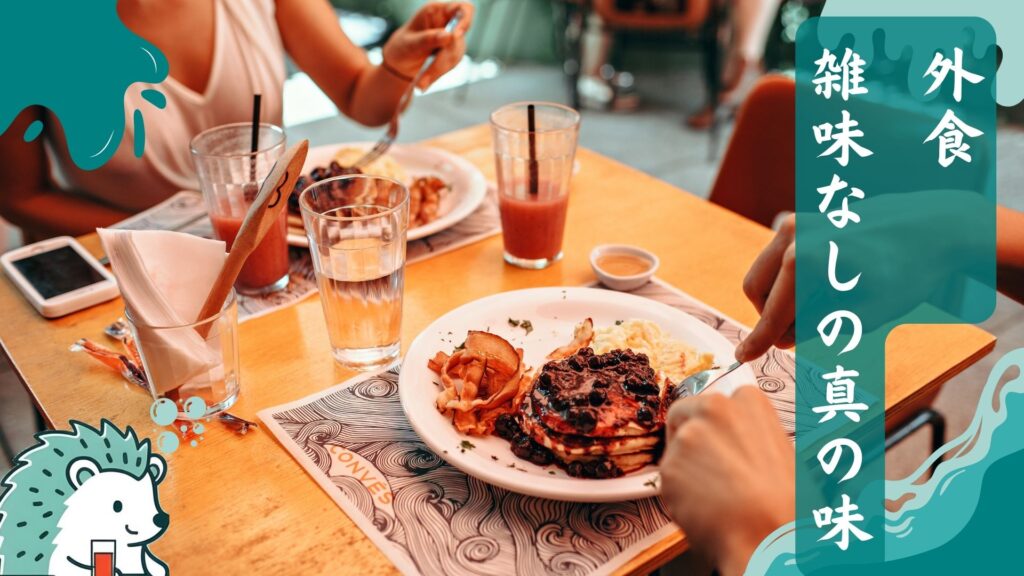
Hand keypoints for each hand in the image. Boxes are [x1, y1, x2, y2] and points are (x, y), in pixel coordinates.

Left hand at [381, 2, 473, 89]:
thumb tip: (448, 36)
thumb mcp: (410, 43)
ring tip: (422, 81)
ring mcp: (452, 39)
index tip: (457, 34)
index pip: (462, 8)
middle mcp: (447, 23)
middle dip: (444, 57)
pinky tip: (426, 80)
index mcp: (437, 11)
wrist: (399, 64)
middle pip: (459, 37)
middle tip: (428, 72)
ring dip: (440, 69)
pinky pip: (452, 64)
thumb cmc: (401, 47)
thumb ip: (428, 39)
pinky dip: (439, 73)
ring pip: (457, 53)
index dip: (465, 19)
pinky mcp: (452, 53)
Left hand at [660, 387, 793, 575]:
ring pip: (675, 450)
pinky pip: (668, 479)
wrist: (769, 536)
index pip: (711, 403)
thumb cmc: (783, 503)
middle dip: (688, 438)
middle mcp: (714, 408)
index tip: (713, 442)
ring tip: (713, 496)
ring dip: (685, 469)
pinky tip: (703, 507)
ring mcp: (688, 436)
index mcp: (747, 400)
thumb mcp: (779, 451)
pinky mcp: (668, 466)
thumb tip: (733, 442)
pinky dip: (678, 494)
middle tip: (705, 469)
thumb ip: (748, 435)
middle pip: (683, 415)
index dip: (709, 426)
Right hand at [735, 190, 989, 362]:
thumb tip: (783, 335)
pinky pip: (779, 259)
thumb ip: (817, 327)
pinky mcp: (802, 220)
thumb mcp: (866, 314)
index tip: (743, 357)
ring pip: (765, 273)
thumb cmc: (907, 272)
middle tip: (804, 330)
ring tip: (827, 301)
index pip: (772, 312)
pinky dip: (792, 279)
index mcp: (806, 261)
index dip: (759, 340)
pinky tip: (830, 282)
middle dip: (772, 315)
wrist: (935, 226)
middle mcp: (793, 235)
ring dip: (783, 296)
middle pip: (756, 289)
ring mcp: (795, 223)